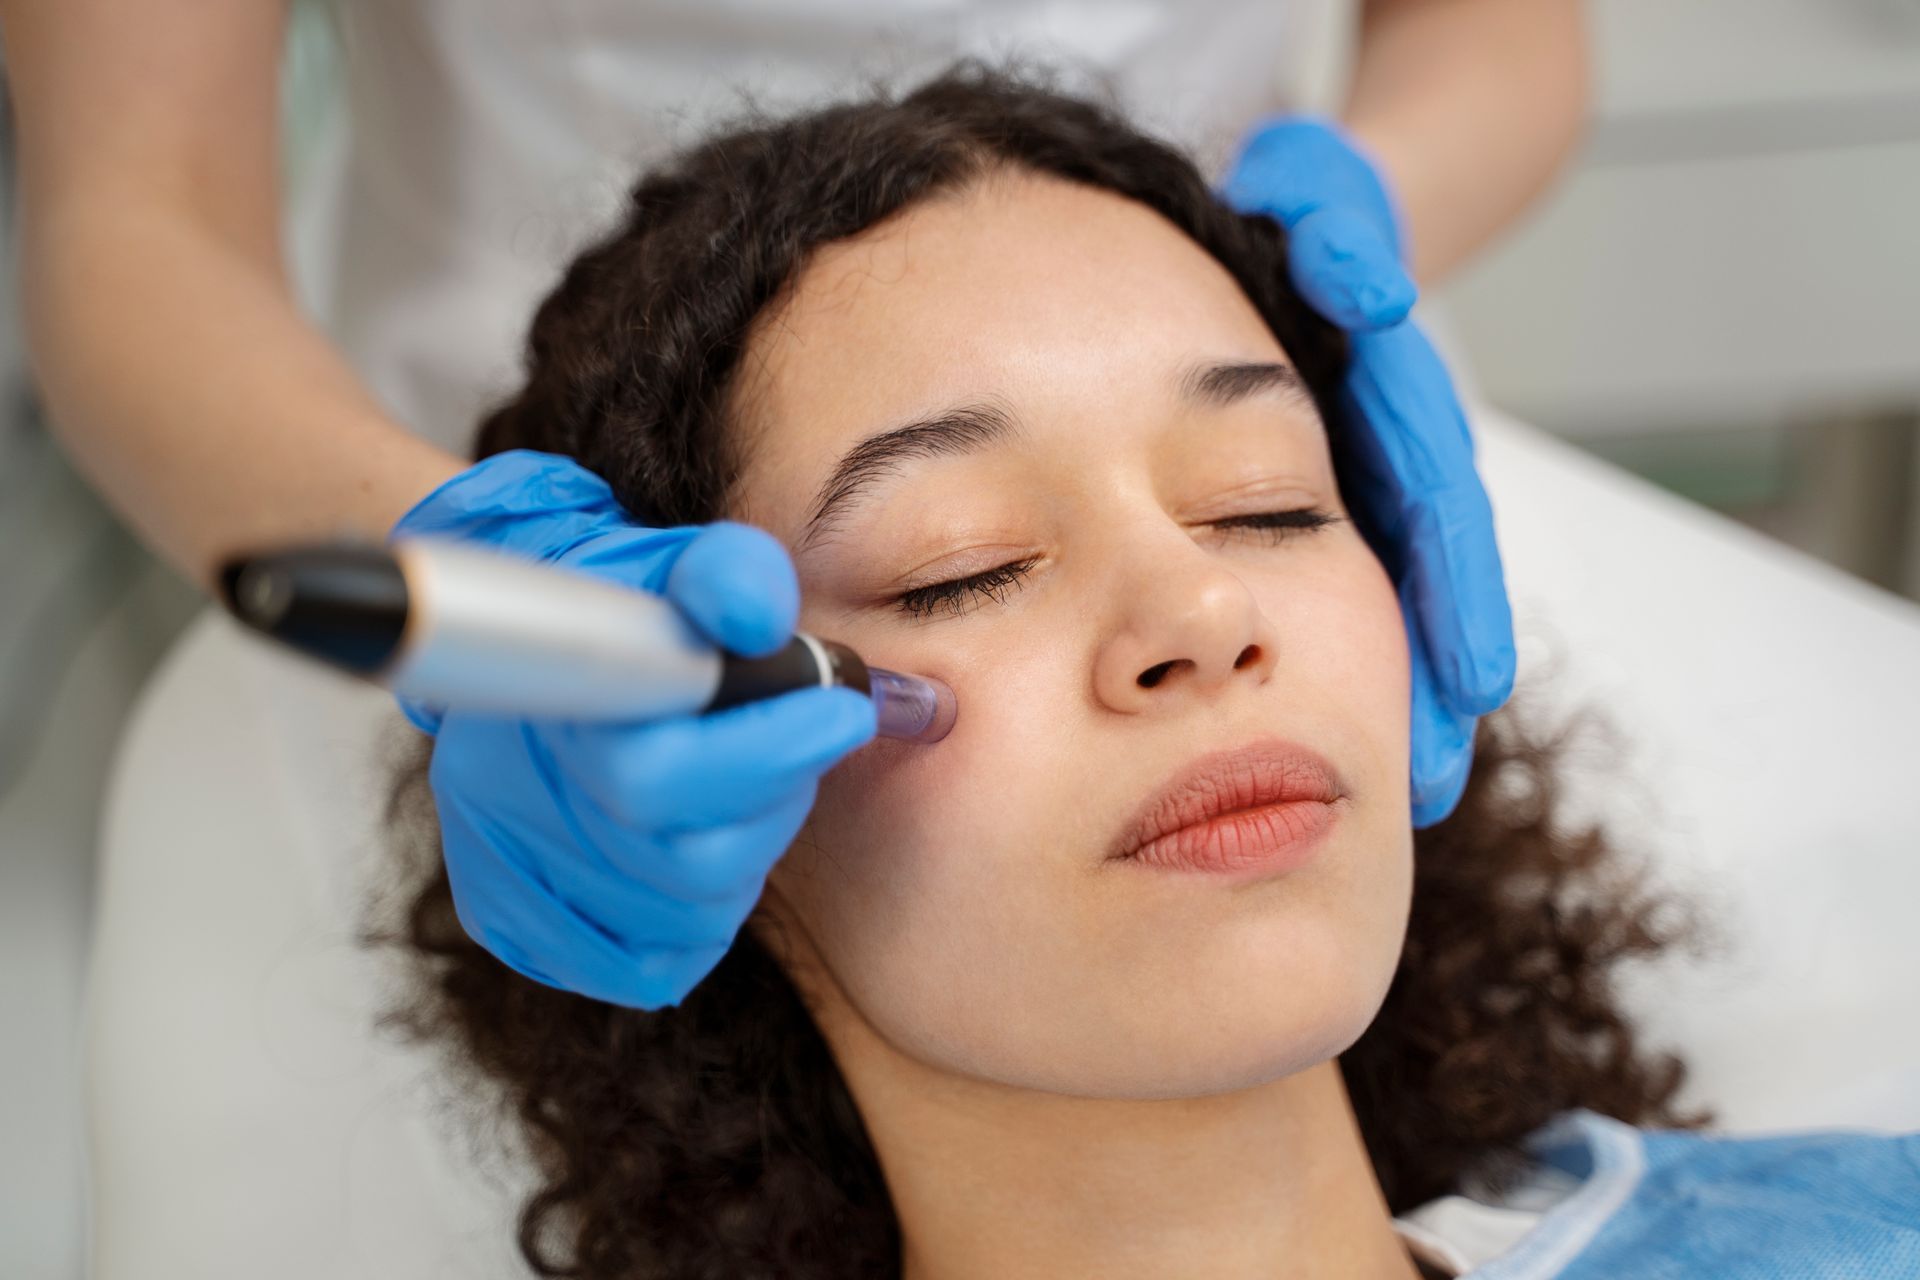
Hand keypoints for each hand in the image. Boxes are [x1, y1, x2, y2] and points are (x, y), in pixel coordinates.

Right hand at [390, 449, 877, 1006]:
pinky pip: (644, 969)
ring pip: (682, 921)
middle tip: (802, 745)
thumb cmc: (634, 608)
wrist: (532, 643)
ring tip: (742, 797)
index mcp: (550, 707)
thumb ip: (732, 576)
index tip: (844, 713)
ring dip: (742, 864)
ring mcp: (504, 866)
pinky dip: (695, 928)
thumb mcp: (686, 564)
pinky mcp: (506, 920)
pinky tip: (699, 861)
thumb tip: (757, 613)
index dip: (770, 755)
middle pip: (690, 860)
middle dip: (775, 802)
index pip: (662, 776)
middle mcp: (506, 795)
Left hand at [1220, 116, 1515, 825]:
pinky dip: (1386, 673)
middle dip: (1431, 679)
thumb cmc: (1314, 234)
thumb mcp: (1324, 224)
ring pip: (1407, 607)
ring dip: (1412, 698)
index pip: (1434, 511)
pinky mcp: (1339, 512)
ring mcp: (1377, 499)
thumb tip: (1367, 293)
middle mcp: (1397, 470)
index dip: (1453, 595)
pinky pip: (1372, 598)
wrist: (1322, 233)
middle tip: (1427, 782)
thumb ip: (1338, 248)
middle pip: (1430, 583)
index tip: (1474, 684)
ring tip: (1411, 797)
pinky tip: (1390, 760)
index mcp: (1392, 416)